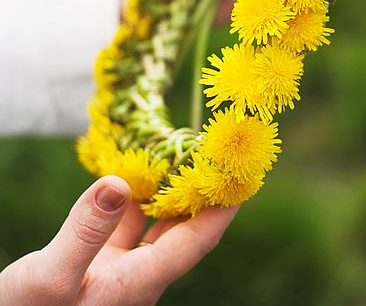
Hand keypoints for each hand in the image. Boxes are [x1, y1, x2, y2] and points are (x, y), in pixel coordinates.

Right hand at [0, 176, 237, 305]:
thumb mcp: (50, 278)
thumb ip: (86, 231)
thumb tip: (119, 183)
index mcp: (137, 283)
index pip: (196, 242)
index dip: (223, 208)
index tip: (243, 176)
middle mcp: (137, 276)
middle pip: (182, 230)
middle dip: (201, 192)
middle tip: (215, 155)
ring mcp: (118, 270)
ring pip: (154, 224)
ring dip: (168, 191)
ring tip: (181, 155)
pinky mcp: (98, 264)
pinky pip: (126, 223)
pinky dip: (131, 197)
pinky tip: (130, 175)